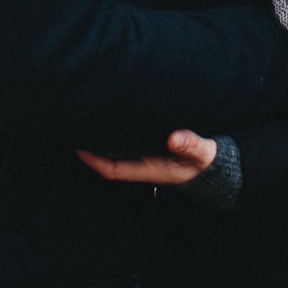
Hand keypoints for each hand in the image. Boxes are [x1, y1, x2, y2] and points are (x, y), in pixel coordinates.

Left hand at [76, 129, 216, 185]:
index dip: (93, 160)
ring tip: (87, 119)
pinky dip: (115, 134)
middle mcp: (142, 164)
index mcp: (149, 169)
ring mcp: (145, 157)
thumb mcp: (203, 154)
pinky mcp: (150, 148)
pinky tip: (110, 118)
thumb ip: (191, 145)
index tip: (78, 147)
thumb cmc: (205, 162)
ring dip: (101, 139)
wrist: (212, 167)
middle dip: (91, 147)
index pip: (112, 168)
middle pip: (108, 158)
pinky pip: (126, 143)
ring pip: (115, 150)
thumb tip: (174, 137)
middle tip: (75, 126)